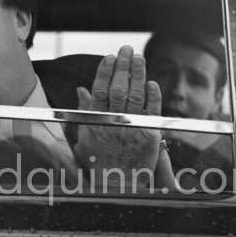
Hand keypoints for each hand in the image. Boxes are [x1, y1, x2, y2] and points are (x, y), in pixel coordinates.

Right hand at [73, 46, 172, 188]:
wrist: (116, 186)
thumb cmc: (97, 163)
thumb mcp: (82, 137)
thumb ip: (84, 111)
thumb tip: (82, 90)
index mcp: (96, 122)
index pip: (100, 91)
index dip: (105, 72)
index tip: (109, 57)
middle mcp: (113, 123)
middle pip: (119, 89)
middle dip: (123, 67)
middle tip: (127, 49)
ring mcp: (132, 129)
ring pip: (136, 96)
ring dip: (138, 74)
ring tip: (139, 58)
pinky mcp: (148, 136)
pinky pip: (152, 112)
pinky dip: (153, 97)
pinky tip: (153, 83)